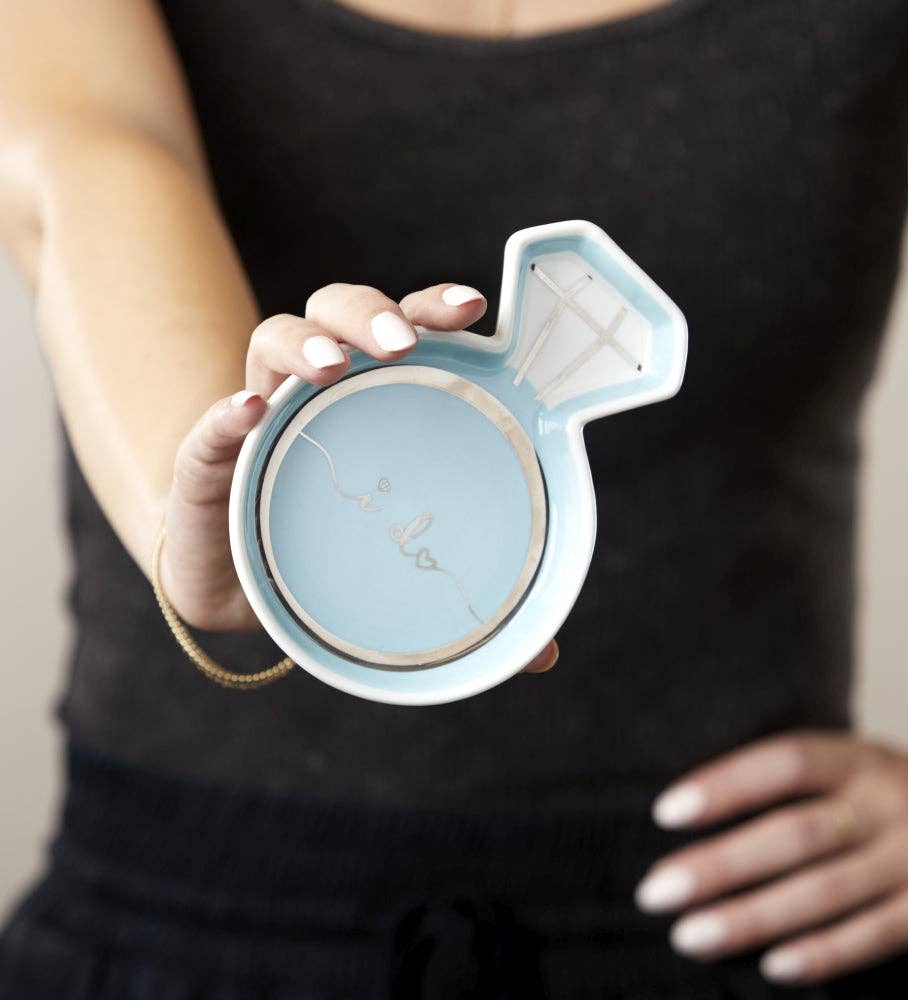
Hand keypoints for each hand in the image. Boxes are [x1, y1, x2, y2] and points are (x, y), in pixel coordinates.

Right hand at [160, 279, 559, 672]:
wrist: (236, 585)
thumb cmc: (327, 551)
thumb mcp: (400, 565)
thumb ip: (468, 598)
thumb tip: (546, 655)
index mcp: (370, 397)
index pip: (403, 329)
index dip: (433, 306)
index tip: (474, 309)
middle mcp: (314, 388)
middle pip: (337, 312)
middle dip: (370, 314)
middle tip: (404, 346)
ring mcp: (258, 416)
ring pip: (273, 340)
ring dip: (304, 344)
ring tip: (334, 369)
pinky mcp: (208, 460)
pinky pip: (208, 426)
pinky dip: (224, 414)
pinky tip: (248, 412)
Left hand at [634, 730, 907, 984]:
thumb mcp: (865, 770)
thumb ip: (803, 788)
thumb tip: (707, 819)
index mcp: (859, 759)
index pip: (784, 763)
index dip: (725, 783)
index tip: (667, 811)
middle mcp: (886, 802)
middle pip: (794, 834)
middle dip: (719, 864)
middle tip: (657, 890)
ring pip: (826, 891)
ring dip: (753, 917)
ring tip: (691, 936)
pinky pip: (880, 933)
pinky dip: (825, 952)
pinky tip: (773, 967)